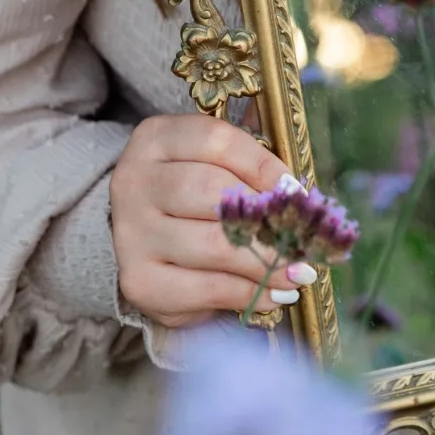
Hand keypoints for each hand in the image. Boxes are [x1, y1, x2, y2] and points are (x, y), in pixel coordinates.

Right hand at [109, 113, 309, 327]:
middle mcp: (134, 181)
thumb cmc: (188, 198)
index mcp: (156, 139)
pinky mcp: (139, 280)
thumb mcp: (210, 168)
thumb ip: (248, 175)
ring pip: (212, 244)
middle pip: (211, 191)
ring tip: (298, 270)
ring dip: (265, 260)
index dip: (263, 165)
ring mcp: (131, 233)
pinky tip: (274, 294)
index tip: (296, 191)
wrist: (138, 240)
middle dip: (266, 216)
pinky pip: (205, 287)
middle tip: (303, 236)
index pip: (217, 142)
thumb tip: (298, 202)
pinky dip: (248, 293)